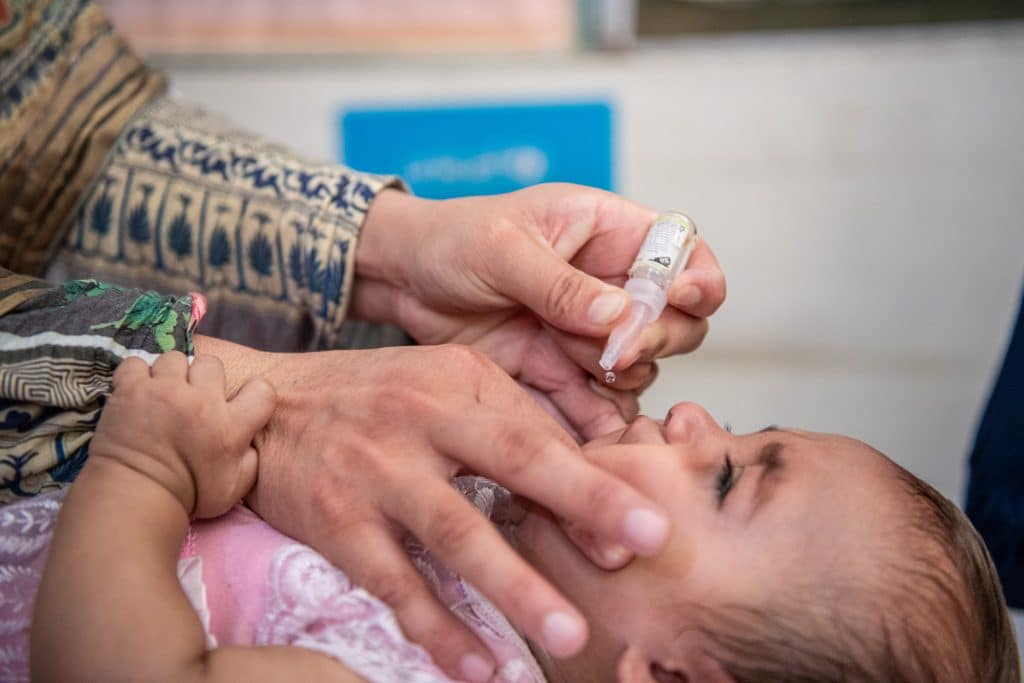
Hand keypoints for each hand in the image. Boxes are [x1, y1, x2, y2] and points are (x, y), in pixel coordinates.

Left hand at [91, 352, 275, 517]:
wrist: (132, 497)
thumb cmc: (187, 495)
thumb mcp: (234, 489)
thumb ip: (251, 460)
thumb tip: (252, 438)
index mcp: (231, 427)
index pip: (262, 389)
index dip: (254, 394)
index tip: (237, 404)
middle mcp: (201, 403)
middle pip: (212, 364)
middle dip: (203, 378)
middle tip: (192, 398)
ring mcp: (164, 392)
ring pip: (175, 359)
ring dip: (170, 375)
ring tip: (162, 394)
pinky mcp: (131, 390)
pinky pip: (137, 363)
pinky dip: (136, 376)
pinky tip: (137, 393)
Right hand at [216, 341, 671, 682]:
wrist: (265, 411)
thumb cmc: (369, 396)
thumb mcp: (441, 382)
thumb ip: (509, 417)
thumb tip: (585, 468)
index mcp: (456, 386)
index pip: (536, 434)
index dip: (591, 480)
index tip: (646, 525)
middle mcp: (419, 425)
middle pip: (508, 467)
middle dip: (575, 512)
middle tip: (633, 557)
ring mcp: (376, 477)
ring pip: (452, 536)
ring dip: (511, 588)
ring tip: (562, 634)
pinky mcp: (338, 525)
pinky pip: (393, 583)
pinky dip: (434, 626)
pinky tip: (475, 664)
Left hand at [352, 184, 725, 439]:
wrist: (401, 282)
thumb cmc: (450, 240)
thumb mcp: (502, 249)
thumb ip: (560, 284)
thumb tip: (620, 314)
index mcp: (609, 233)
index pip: (685, 252)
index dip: (697, 279)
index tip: (680, 298)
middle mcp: (610, 285)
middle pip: (678, 322)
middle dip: (653, 337)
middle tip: (612, 347)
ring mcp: (589, 333)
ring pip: (642, 366)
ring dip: (616, 372)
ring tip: (560, 354)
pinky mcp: (562, 372)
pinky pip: (599, 403)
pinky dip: (597, 417)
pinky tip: (583, 421)